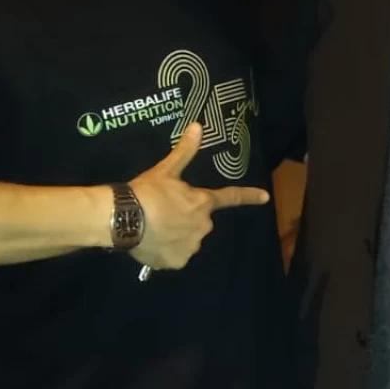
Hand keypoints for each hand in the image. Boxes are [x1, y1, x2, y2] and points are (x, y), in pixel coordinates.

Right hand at [128, 122, 269, 271]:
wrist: (124, 219)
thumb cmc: (147, 192)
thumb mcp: (166, 170)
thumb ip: (184, 151)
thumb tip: (198, 126)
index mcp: (203, 203)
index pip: (230, 198)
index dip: (249, 196)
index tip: (265, 196)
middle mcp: (203, 226)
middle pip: (199, 222)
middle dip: (186, 218)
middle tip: (163, 213)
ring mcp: (191, 246)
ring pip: (187, 240)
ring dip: (176, 236)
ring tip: (153, 228)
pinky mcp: (176, 262)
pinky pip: (175, 257)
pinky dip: (166, 252)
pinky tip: (151, 243)